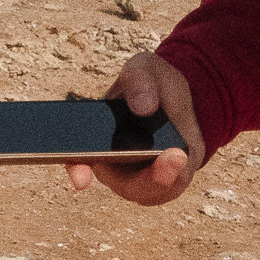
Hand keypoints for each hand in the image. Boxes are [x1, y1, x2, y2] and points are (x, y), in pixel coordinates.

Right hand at [66, 52, 204, 206]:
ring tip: (178, 154)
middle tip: (166, 156)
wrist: (179, 101)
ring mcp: (135, 177)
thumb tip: (143, 107)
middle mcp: (110, 163)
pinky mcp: (160, 183)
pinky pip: (166, 189)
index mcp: (94, 136)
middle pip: (118, 181)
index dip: (76, 169)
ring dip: (161, 177)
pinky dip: (175, 176)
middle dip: (140, 177)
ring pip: (144, 190)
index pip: (75, 158)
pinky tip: (184, 157)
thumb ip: (139, 80)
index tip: (81, 180)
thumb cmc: (152, 86)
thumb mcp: (145, 69)